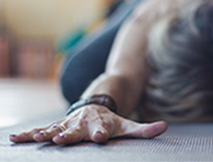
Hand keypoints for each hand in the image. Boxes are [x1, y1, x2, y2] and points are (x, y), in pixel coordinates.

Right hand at [9, 104, 167, 144]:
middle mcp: (83, 123)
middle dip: (69, 134)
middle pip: (76, 129)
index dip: (100, 132)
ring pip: (56, 127)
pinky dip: (28, 134)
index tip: (98, 137)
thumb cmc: (112, 121)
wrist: (96, 105)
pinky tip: (15, 139)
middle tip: (61, 138)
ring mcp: (68, 123)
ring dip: (46, 132)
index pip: (102, 129)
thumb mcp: (128, 126)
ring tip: (39, 137)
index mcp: (101, 124)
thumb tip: (165, 126)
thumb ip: (145, 130)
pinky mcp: (56, 125)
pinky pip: (40, 129)